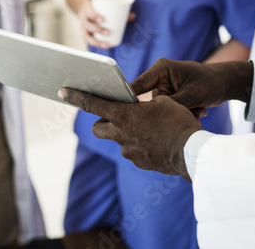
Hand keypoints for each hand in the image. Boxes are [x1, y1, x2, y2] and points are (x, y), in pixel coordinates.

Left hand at [59, 88, 202, 180]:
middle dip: (102, 122)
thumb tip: (140, 110)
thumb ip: (144, 104)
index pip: (92, 104)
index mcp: (124, 115)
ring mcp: (128, 151)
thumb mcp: (162, 102)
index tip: (63, 91)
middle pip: (98, 128)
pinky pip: (133, 151)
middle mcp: (121, 134)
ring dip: (125, 134)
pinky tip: (155, 142)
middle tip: (117, 117)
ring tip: (146, 130)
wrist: (191, 151)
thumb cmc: (178, 121)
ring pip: (118, 140)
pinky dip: (139, 145)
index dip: (76, 96)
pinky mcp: (139, 162)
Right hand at [77, 0, 135, 48]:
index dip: (95, 16)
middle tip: (108, 32)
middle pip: (88, 25)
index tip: (103, 20)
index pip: (89, 12)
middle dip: (97, 30)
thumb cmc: (96, 8)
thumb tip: (133, 15)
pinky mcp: (85, 35)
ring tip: (107, 44)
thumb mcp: (104, 6)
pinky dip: (96, 45)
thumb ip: (119, 10)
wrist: (84, 9)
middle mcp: (83, 20)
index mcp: (87, 10)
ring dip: (97, 41)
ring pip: (86, 36)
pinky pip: (89, 42)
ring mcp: (83, 28)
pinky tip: (103, 48)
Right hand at [131, 58, 253, 110]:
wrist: (227, 83)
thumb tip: (155, 115)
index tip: (124, 114)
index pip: (138, 85)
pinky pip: (170, 111)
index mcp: (161, 69)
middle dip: (169, 110)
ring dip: (180, 113)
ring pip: (163, 109)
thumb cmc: (211, 82)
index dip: (129, 99)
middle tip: (189, 112)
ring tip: (199, 110)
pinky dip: (184, 114)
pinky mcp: (171, 97)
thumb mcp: (192, 94)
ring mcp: (165, 88)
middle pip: (152, 101)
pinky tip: (200, 111)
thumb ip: (172, 104)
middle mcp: (160, 78)